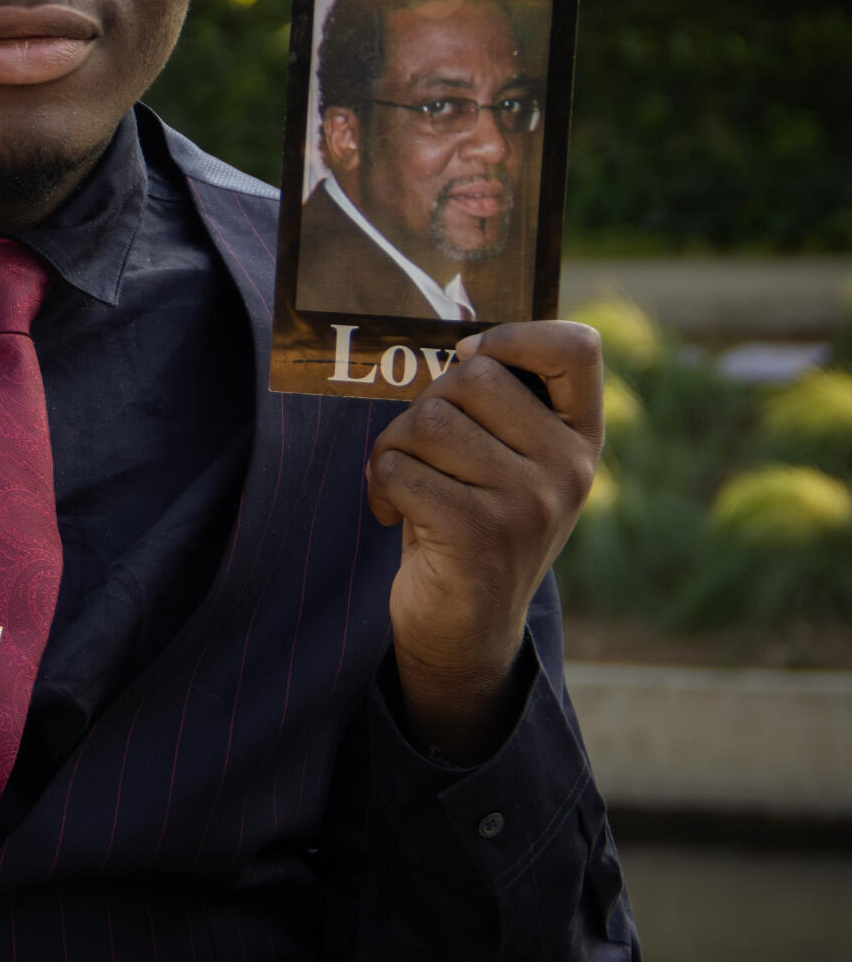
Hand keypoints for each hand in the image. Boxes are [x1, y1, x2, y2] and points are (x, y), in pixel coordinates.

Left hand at [365, 321, 604, 763]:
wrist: (466, 633)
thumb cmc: (474, 524)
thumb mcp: (509, 461)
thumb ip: (500, 401)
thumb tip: (460, 329)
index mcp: (582, 439)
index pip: (577, 346)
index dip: (513, 336)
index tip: (472, 361)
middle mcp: (568, 468)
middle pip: (471, 378)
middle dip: (425, 407)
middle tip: (424, 453)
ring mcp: (528, 503)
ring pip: (426, 422)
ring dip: (395, 450)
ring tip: (408, 488)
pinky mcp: (477, 534)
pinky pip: (397, 468)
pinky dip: (378, 486)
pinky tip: (393, 516)